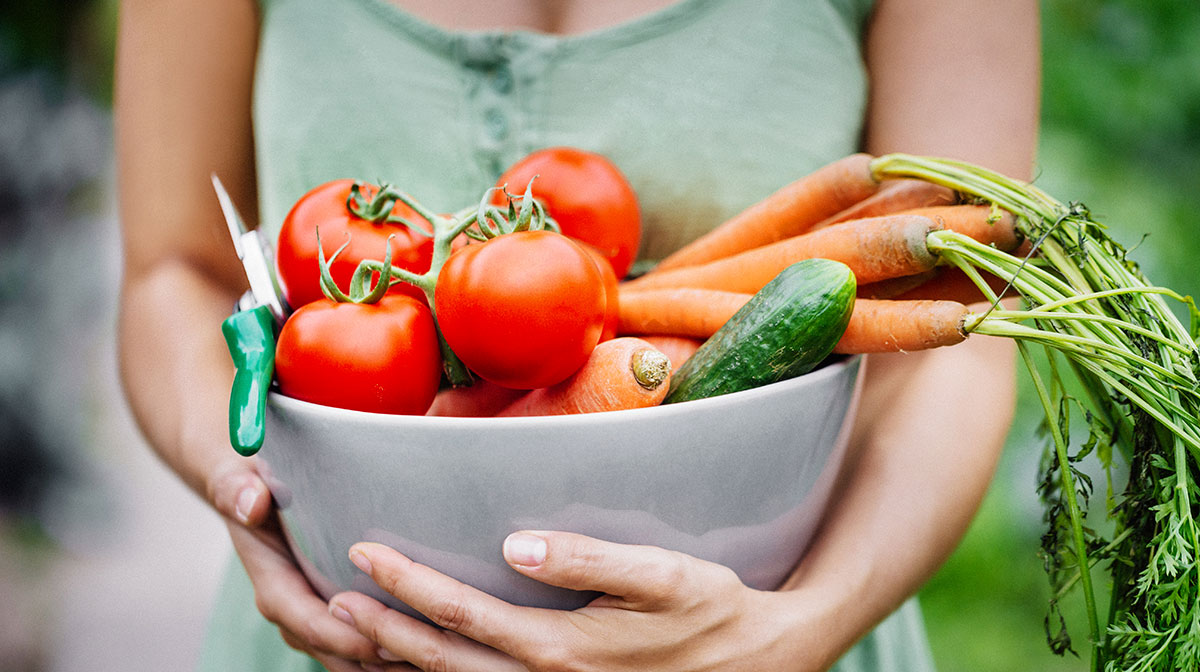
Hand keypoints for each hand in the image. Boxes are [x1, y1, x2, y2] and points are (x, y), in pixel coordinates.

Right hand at [212, 458, 405, 670]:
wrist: (251, 495)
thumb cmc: (252, 484)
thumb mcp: (239, 480)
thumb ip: (238, 490)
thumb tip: (251, 503)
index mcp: (275, 584)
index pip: (310, 622)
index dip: (346, 635)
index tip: (385, 639)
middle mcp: (294, 610)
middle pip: (336, 650)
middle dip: (375, 657)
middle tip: (421, 655)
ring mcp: (314, 617)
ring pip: (351, 657)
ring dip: (386, 662)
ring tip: (431, 660)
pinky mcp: (335, 614)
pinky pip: (362, 646)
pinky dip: (390, 654)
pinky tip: (426, 651)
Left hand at [328, 532, 821, 671]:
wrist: (756, 665)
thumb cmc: (711, 609)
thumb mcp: (665, 574)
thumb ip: (589, 559)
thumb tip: (515, 544)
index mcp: (563, 648)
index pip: (464, 613)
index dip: (409, 585)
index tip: (366, 552)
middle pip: (443, 661)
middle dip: (383, 630)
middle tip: (332, 601)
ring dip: (399, 664)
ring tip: (352, 636)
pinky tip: (417, 666)